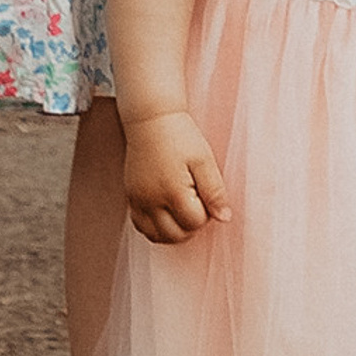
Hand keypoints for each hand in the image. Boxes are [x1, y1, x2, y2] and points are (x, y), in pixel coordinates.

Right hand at [123, 109, 231, 245]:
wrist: (150, 119)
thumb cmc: (180, 135)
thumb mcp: (204, 160)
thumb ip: (215, 191)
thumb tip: (224, 218)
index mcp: (172, 191)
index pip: (194, 223)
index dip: (206, 213)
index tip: (205, 194)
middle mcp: (151, 200)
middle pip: (174, 235)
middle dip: (190, 226)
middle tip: (197, 204)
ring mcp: (138, 200)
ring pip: (155, 236)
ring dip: (173, 232)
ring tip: (183, 211)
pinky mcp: (130, 197)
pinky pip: (140, 226)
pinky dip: (155, 228)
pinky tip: (166, 214)